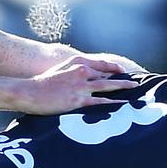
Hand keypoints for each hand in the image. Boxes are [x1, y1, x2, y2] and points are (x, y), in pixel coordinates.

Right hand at [16, 55, 136, 113]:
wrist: (29, 92)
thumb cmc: (42, 83)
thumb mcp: (60, 70)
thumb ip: (74, 71)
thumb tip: (85, 76)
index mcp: (78, 63)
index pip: (102, 64)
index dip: (116, 68)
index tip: (125, 72)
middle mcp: (82, 71)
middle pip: (109, 74)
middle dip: (124, 77)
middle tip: (137, 81)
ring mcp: (81, 86)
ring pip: (109, 85)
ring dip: (124, 87)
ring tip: (135, 89)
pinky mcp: (78, 100)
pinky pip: (101, 101)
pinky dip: (114, 103)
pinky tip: (123, 104)